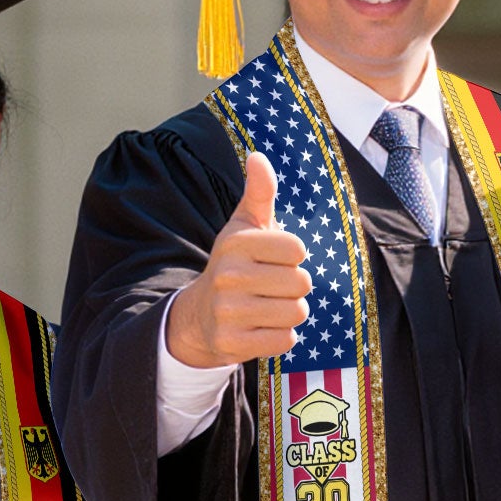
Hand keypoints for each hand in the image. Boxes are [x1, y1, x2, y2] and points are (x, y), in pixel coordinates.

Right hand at [164, 152, 312, 367]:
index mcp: (236, 243)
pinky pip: (285, 340)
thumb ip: (259, 193)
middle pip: (301, 283)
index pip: (297, 249)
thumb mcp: (244, 226)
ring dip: (290, 312)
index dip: (292, 256)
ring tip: (268, 306)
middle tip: (271, 286)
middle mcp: (229, 275)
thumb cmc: (235, 264)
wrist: (200, 315)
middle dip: (294, 286)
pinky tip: (261, 327)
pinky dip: (281, 336)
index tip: (273, 259)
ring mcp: (228, 312)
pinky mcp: (232, 343)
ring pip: (296, 312)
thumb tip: (258, 156)